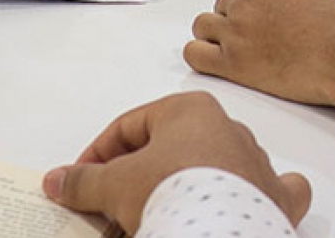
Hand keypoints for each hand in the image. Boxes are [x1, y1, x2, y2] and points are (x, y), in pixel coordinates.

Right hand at [43, 92, 310, 234]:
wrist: (220, 232)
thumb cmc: (171, 192)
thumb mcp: (113, 184)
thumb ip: (84, 179)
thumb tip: (56, 179)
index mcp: (190, 109)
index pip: (131, 126)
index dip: (99, 153)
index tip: (81, 180)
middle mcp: (229, 128)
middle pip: (172, 149)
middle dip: (140, 178)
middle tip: (112, 208)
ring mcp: (257, 163)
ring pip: (217, 168)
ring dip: (188, 190)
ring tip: (155, 221)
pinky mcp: (278, 199)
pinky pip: (269, 190)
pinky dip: (254, 198)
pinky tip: (235, 210)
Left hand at [185, 0, 334, 110]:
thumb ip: (301, 1)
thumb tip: (304, 12)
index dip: (257, 9)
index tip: (267, 22)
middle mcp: (248, 1)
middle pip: (223, 7)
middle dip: (234, 21)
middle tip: (250, 39)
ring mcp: (237, 30)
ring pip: (203, 25)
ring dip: (213, 37)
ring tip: (229, 51)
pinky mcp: (232, 62)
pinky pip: (195, 55)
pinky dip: (200, 57)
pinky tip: (213, 64)